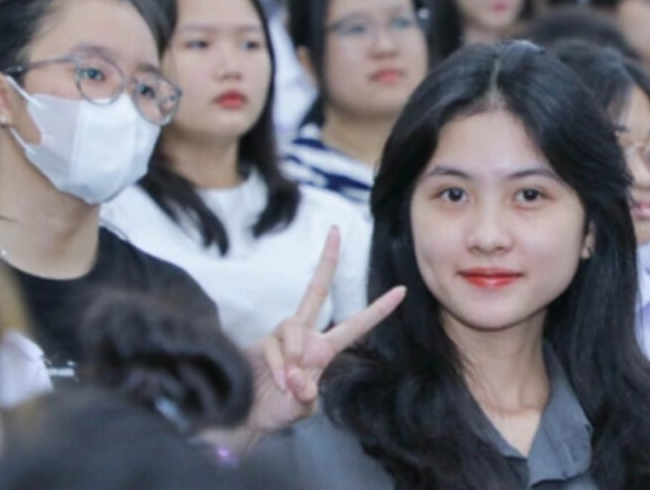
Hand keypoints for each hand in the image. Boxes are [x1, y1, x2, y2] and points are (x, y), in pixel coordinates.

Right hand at [246, 226, 405, 433]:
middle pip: (316, 290)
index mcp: (324, 349)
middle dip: (327, 262)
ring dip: (294, 355)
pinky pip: (274, 344)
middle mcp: (305, 336)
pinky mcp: (261, 341)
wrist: (247, 418)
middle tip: (335, 231)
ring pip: (294, 325)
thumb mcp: (302, 408)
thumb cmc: (278, 409)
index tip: (402, 290)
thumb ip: (306, 395)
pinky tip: (280, 381)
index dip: (378, 309)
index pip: (356, 325)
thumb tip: (300, 379)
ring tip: (290, 382)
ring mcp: (282, 336)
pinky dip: (279, 365)